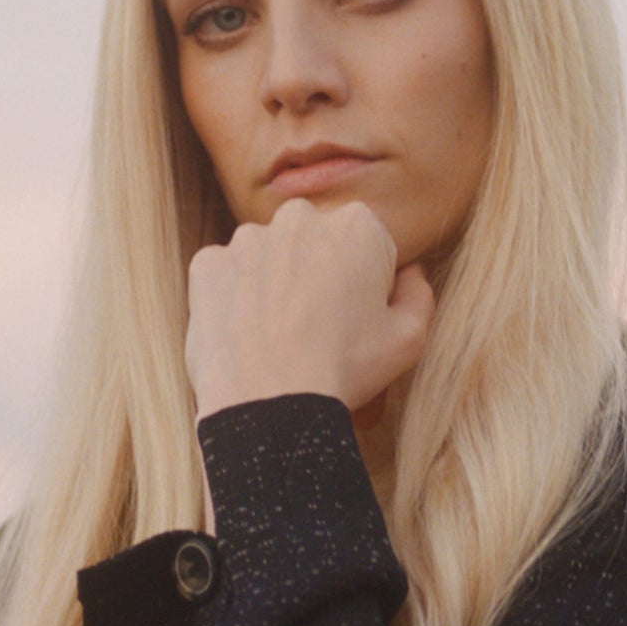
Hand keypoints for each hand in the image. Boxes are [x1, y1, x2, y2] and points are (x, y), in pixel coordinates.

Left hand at [185, 199, 433, 419]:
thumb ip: (419, 292)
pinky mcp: (207, 264)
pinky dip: (234, 297)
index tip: (357, 318)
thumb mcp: (409, 339)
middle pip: (315, 241)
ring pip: (269, 255)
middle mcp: (298, 217)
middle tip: (317, 326)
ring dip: (274, 282)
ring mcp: (246, 238)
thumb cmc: (345, 371)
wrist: (270, 407)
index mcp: (357, 224)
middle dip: (318, 271)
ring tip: (279, 335)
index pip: (368, 245)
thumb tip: (409, 272)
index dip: (367, 284)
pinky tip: (247, 333)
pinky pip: (226, 274)